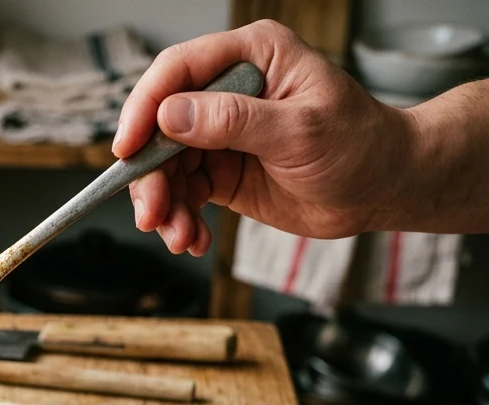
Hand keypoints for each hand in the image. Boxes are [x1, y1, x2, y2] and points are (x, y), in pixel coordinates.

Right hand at [112, 20, 414, 254]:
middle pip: (160, 127)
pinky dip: (182, 221)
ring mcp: (220, 133)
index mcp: (250, 57)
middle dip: (151, 176)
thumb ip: (233, 121)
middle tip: (152, 215)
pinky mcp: (220, 170)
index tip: (126, 151)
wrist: (383, 188)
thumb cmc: (359, 145)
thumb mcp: (299, 130)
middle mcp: (227, 91)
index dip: (143, 109)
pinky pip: (183, 194)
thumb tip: (169, 116)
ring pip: (166, 167)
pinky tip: (195, 240)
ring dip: (165, 207)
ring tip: (180, 237)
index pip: (177, 72)